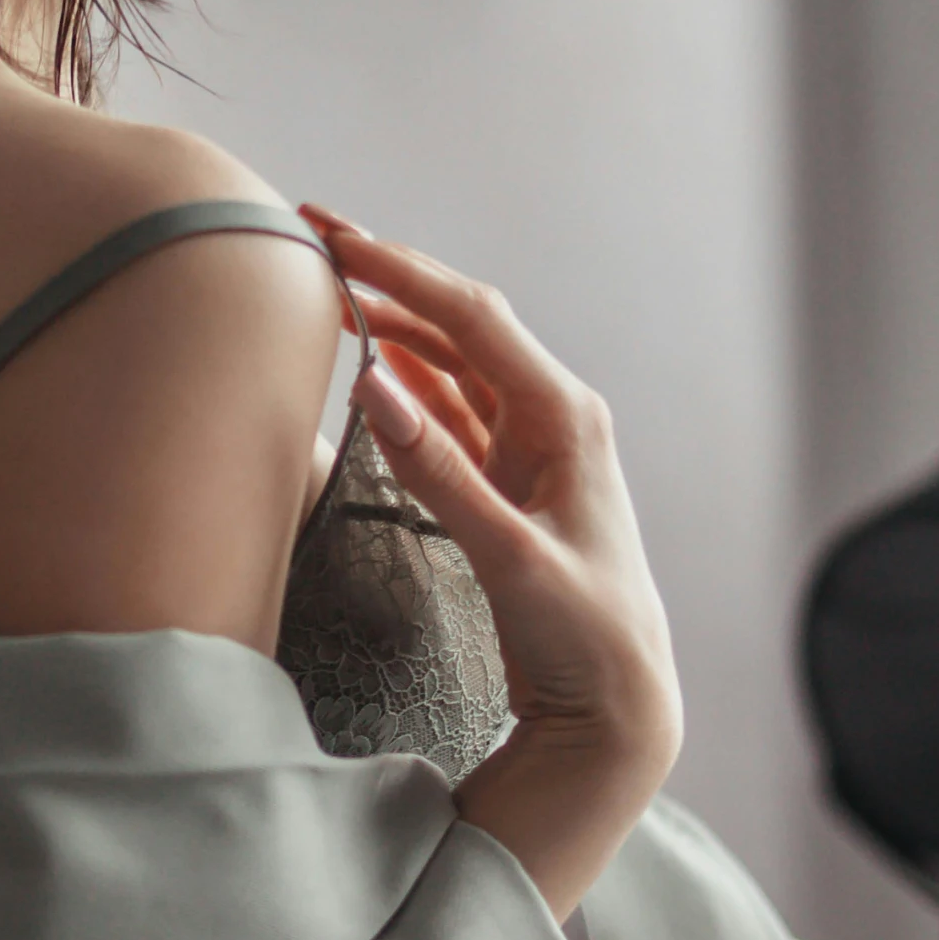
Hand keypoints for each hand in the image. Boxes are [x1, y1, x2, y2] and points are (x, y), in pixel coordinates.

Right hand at [299, 204, 682, 918]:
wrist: (618, 702)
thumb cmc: (582, 633)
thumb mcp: (507, 554)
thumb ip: (437, 469)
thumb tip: (370, 380)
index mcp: (564, 417)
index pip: (472, 318)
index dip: (401, 272)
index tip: (336, 240)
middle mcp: (552, 417)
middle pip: (461, 323)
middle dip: (392, 276)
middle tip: (320, 237)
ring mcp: (531, 448)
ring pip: (453, 361)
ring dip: (395, 321)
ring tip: (333, 286)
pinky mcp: (509, 483)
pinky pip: (452, 409)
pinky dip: (408, 378)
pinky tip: (372, 359)